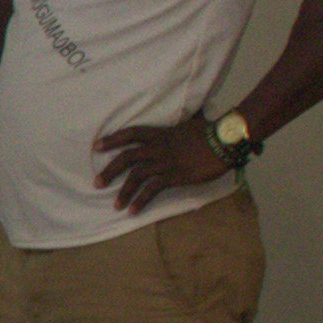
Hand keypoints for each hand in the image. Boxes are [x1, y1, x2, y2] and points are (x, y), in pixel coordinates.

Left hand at [95, 114, 231, 213]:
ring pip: (136, 176)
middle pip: (126, 157)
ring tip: (115, 205)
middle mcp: (158, 147)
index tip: (96, 147)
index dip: (112, 140)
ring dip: (123, 192)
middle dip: (110, 170)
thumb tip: (195, 111)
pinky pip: (152, 190)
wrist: (225, 141)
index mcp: (161, 133)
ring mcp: (165, 162)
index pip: (131, 134)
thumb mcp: (193, 121)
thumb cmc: (212, 131)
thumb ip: (186, 119)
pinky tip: (132, 211)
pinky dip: (140, 201)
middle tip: (97, 183)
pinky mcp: (174, 176)